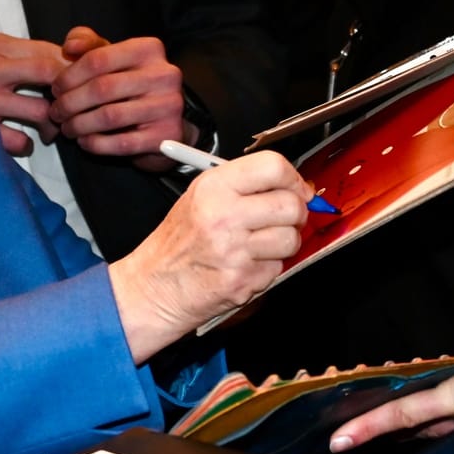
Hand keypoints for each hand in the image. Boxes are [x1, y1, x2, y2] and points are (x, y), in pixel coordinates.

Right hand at [0, 31, 70, 155]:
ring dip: (53, 123)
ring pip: (41, 112)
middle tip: (73, 104)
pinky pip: (17, 141)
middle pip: (53, 76)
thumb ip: (16, 48)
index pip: (50, 53)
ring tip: (50, 127)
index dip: (74, 67)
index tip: (80, 80)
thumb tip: (57, 53)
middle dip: (70, 92)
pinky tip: (22, 141)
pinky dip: (25, 144)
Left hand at [51, 27, 192, 170]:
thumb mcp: (114, 59)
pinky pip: (121, 143)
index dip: (69, 76)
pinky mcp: (167, 136)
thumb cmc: (133, 87)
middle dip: (70, 103)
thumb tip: (70, 46)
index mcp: (149, 49)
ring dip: (80, 125)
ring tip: (68, 128)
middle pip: (102, 88)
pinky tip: (85, 141)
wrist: (168, 122)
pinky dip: (96, 144)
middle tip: (57, 112)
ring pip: (110, 117)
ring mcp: (169, 106)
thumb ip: (90, 45)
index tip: (55, 88)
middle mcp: (164, 75)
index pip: (98, 59)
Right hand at [107, 151, 309, 360]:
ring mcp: (234, 250)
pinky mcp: (242, 280)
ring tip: (261, 244)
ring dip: (284, 243)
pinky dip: (269, 267)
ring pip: (292, 239)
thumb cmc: (180, 242)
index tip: (297, 189)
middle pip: (291, 205)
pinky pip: (279, 268)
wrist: (156, 286)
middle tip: (285, 218)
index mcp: (213, 187)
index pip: (273, 167)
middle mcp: (224, 215)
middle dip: (296, 213)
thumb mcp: (201, 196)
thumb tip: (296, 186)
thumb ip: (245, 185)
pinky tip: (247, 264)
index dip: (294, 178)